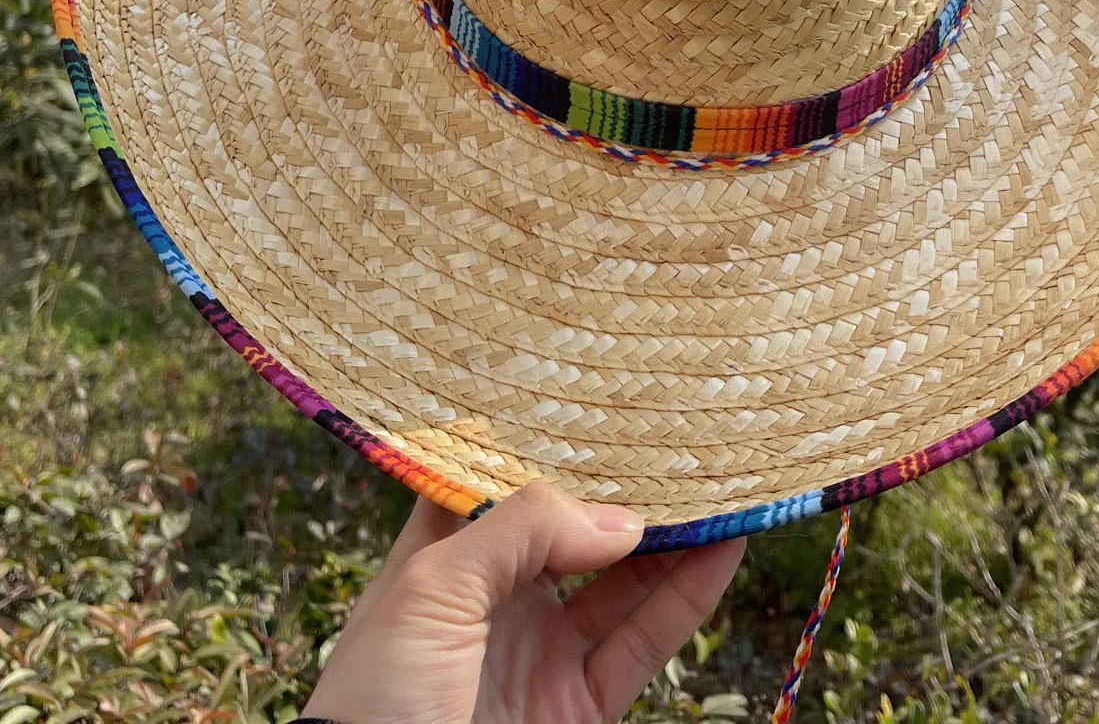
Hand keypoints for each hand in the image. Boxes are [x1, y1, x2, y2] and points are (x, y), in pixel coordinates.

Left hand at [302, 481, 745, 723]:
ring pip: (624, 580)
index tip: (609, 404)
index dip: (555, 445)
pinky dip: (689, 596)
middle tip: (687, 441)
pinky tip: (725, 548)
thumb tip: (617, 517)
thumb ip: (520, 530)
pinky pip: (644, 642)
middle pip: (577, 528)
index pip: (507, 481)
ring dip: (675, 536)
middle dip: (629, 488)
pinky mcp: (580, 705)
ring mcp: (543, 650)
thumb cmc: (374, 697)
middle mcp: (499, 595)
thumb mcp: (429, 589)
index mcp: (445, 555)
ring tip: (724, 484)